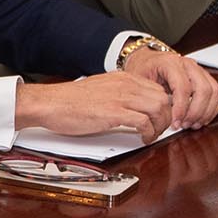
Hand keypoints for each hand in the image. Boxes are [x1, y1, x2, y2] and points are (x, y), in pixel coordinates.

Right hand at [12, 70, 170, 140]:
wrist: (51, 103)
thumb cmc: (70, 100)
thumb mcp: (101, 90)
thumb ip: (119, 95)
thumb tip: (132, 108)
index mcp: (123, 78)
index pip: (158, 89)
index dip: (164, 107)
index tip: (160, 119)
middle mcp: (126, 84)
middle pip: (163, 98)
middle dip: (166, 117)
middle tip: (159, 130)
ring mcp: (121, 97)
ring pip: (159, 109)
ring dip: (160, 126)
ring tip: (151, 136)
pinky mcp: (114, 113)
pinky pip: (144, 122)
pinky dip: (148, 133)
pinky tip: (142, 139)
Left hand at [117, 43, 217, 130]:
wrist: (146, 60)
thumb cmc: (143, 69)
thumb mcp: (139, 81)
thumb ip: (150, 96)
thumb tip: (159, 116)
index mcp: (171, 63)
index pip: (184, 87)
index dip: (182, 109)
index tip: (176, 123)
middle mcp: (188, 64)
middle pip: (203, 89)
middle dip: (196, 112)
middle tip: (185, 125)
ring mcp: (198, 70)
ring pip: (214, 91)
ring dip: (206, 112)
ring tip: (193, 124)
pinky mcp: (204, 77)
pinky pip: (216, 92)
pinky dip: (212, 108)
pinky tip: (201, 118)